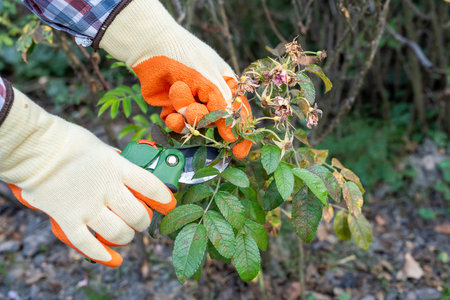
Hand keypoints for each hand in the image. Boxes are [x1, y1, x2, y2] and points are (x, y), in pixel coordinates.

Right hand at [0, 87, 175, 266]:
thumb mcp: (103, 148)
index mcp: (118, 168)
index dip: (164, 199)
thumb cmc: (70, 143)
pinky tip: (113, 259)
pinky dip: (102, 255)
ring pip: (118, 233)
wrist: (35, 148)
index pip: (151, 186)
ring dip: (126, 237)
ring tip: (125, 235)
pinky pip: (88, 244)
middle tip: (140, 221)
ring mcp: (87, 206)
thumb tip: (131, 174)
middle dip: (143, 222)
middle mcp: (106, 189)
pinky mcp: (68, 219)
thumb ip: (118, 165)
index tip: (169, 205)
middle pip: (137, 215)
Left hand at [99, 0, 252, 157]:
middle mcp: (210, 96)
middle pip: (215, 122)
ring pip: (195, 124)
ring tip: (176, 93)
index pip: (239, 114)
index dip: (241, 133)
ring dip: (186, 114)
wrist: (150, 48)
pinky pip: (178, 125)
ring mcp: (191, 103)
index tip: (239, 151)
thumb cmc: (186, 57)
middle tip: (192, 106)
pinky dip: (174, 121)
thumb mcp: (210, 80)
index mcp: (226, 85)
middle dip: (203, 117)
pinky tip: (169, 112)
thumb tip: (233, 135)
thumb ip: (222, 108)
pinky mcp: (173, 109)